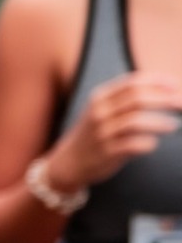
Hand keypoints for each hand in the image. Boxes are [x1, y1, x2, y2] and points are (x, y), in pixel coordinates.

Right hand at [51, 70, 181, 192]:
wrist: (71, 160)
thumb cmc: (96, 133)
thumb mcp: (104, 110)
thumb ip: (127, 99)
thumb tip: (164, 89)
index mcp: (101, 96)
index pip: (132, 82)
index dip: (157, 82)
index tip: (177, 85)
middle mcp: (100, 111)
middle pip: (136, 98)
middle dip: (164, 99)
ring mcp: (102, 131)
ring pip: (135, 121)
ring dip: (159, 122)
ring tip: (174, 125)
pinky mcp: (107, 151)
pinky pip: (132, 145)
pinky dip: (147, 143)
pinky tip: (153, 143)